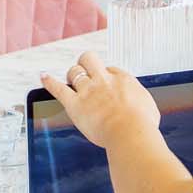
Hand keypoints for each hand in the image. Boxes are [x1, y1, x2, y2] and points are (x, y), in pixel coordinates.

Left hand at [39, 51, 160, 150]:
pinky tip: (43, 76)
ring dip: (73, 75)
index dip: (106, 75)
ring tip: (72, 80)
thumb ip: (139, 100)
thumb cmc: (143, 125)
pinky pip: (58, 89)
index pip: (110, 69)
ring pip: (74, 71)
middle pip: (89, 59)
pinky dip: (49, 82)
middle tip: (86, 70)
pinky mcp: (75, 104)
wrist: (130, 134)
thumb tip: (139, 105)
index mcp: (122, 79)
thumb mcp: (148, 106)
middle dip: (86, 63)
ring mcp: (88, 91)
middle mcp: (103, 80)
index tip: (106, 84)